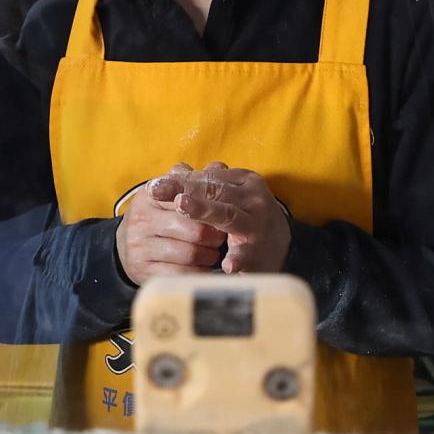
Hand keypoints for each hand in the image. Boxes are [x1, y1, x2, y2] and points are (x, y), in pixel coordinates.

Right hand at [116, 169, 225, 281]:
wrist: (128, 247)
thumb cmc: (159, 217)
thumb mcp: (169, 194)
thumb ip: (193, 180)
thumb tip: (219, 166)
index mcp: (150, 196)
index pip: (189, 199)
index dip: (211, 208)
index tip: (221, 213)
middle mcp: (141, 221)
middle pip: (195, 230)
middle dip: (214, 236)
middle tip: (221, 237)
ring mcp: (141, 248)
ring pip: (191, 254)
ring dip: (209, 256)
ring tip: (211, 252)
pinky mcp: (145, 273)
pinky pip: (183, 274)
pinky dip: (198, 272)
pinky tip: (202, 267)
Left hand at [162, 162, 290, 274]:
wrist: (278, 246)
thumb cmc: (245, 216)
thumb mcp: (227, 197)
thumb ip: (203, 184)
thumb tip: (175, 168)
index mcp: (244, 181)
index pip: (207, 178)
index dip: (180, 180)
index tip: (154, 184)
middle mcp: (253, 199)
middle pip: (214, 191)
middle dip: (184, 190)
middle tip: (159, 190)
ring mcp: (257, 225)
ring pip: (227, 214)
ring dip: (205, 210)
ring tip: (182, 206)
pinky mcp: (258, 251)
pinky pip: (246, 254)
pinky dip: (238, 259)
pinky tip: (227, 264)